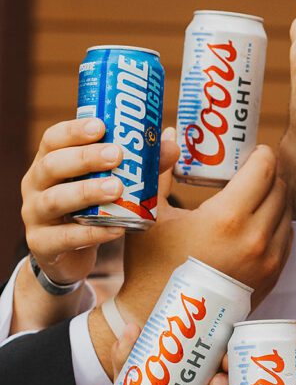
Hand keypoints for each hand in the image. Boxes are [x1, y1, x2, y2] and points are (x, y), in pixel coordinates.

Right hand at [21, 118, 178, 285]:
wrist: (69, 258)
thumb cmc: (90, 212)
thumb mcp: (108, 185)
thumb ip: (138, 165)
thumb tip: (170, 140)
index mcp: (49, 163)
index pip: (53, 139)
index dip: (74, 130)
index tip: (102, 125)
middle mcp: (35, 186)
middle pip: (53, 165)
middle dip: (85, 158)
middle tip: (117, 155)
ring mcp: (35, 216)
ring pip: (55, 200)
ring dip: (87, 192)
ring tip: (117, 188)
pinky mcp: (42, 245)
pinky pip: (65, 238)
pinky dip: (91, 234)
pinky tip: (116, 228)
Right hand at [88, 144, 291, 374]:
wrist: (166, 319)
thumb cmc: (152, 265)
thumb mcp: (149, 214)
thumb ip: (161, 170)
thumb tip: (170, 135)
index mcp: (227, 218)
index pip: (264, 170)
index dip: (261, 154)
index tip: (254, 150)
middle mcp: (255, 238)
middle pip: (279, 189)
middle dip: (268, 175)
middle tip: (253, 170)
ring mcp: (268, 261)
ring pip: (286, 214)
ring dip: (275, 199)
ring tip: (256, 195)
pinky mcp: (272, 278)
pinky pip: (285, 239)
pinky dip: (276, 225)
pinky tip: (259, 221)